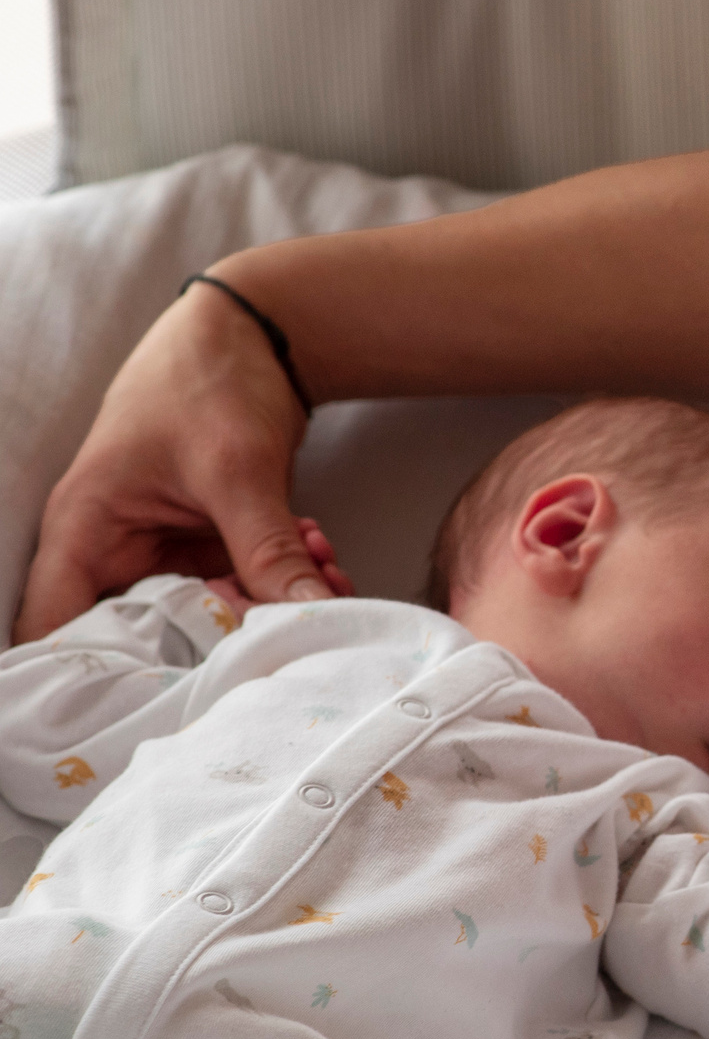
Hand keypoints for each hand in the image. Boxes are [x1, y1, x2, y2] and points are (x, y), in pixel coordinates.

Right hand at [15, 282, 336, 643]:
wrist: (258, 330)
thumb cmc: (213, 381)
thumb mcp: (237, 470)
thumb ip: (267, 550)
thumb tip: (309, 617)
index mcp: (85, 529)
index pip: (53, 627)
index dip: (87, 677)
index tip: (151, 708)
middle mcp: (114, 545)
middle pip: (143, 633)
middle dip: (218, 640)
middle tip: (284, 636)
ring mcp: (163, 545)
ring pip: (207, 610)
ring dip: (267, 604)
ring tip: (324, 583)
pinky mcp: (208, 539)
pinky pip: (241, 581)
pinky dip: (283, 577)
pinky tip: (325, 558)